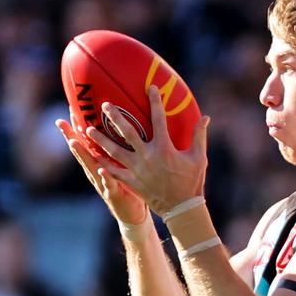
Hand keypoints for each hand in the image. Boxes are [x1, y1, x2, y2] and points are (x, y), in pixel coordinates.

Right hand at [57, 119, 147, 225]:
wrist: (132, 214)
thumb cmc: (131, 186)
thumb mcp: (124, 164)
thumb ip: (123, 147)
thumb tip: (127, 125)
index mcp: (99, 162)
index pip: (86, 142)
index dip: (78, 127)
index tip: (71, 110)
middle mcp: (97, 171)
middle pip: (82, 151)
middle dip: (71, 136)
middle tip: (60, 121)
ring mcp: (103, 183)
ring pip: (90, 166)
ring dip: (82, 154)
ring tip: (73, 142)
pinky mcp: (114, 194)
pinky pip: (109, 184)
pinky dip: (104, 177)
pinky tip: (101, 170)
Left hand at [82, 85, 209, 215]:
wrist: (182, 207)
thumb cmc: (192, 181)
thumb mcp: (199, 158)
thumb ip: (199, 136)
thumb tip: (206, 117)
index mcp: (164, 148)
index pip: (159, 119)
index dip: (155, 101)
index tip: (150, 87)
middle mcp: (148, 156)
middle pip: (128, 132)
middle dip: (115, 117)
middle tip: (104, 105)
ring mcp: (138, 169)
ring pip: (115, 151)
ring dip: (101, 139)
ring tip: (88, 129)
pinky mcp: (133, 181)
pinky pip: (115, 172)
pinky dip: (103, 165)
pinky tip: (93, 158)